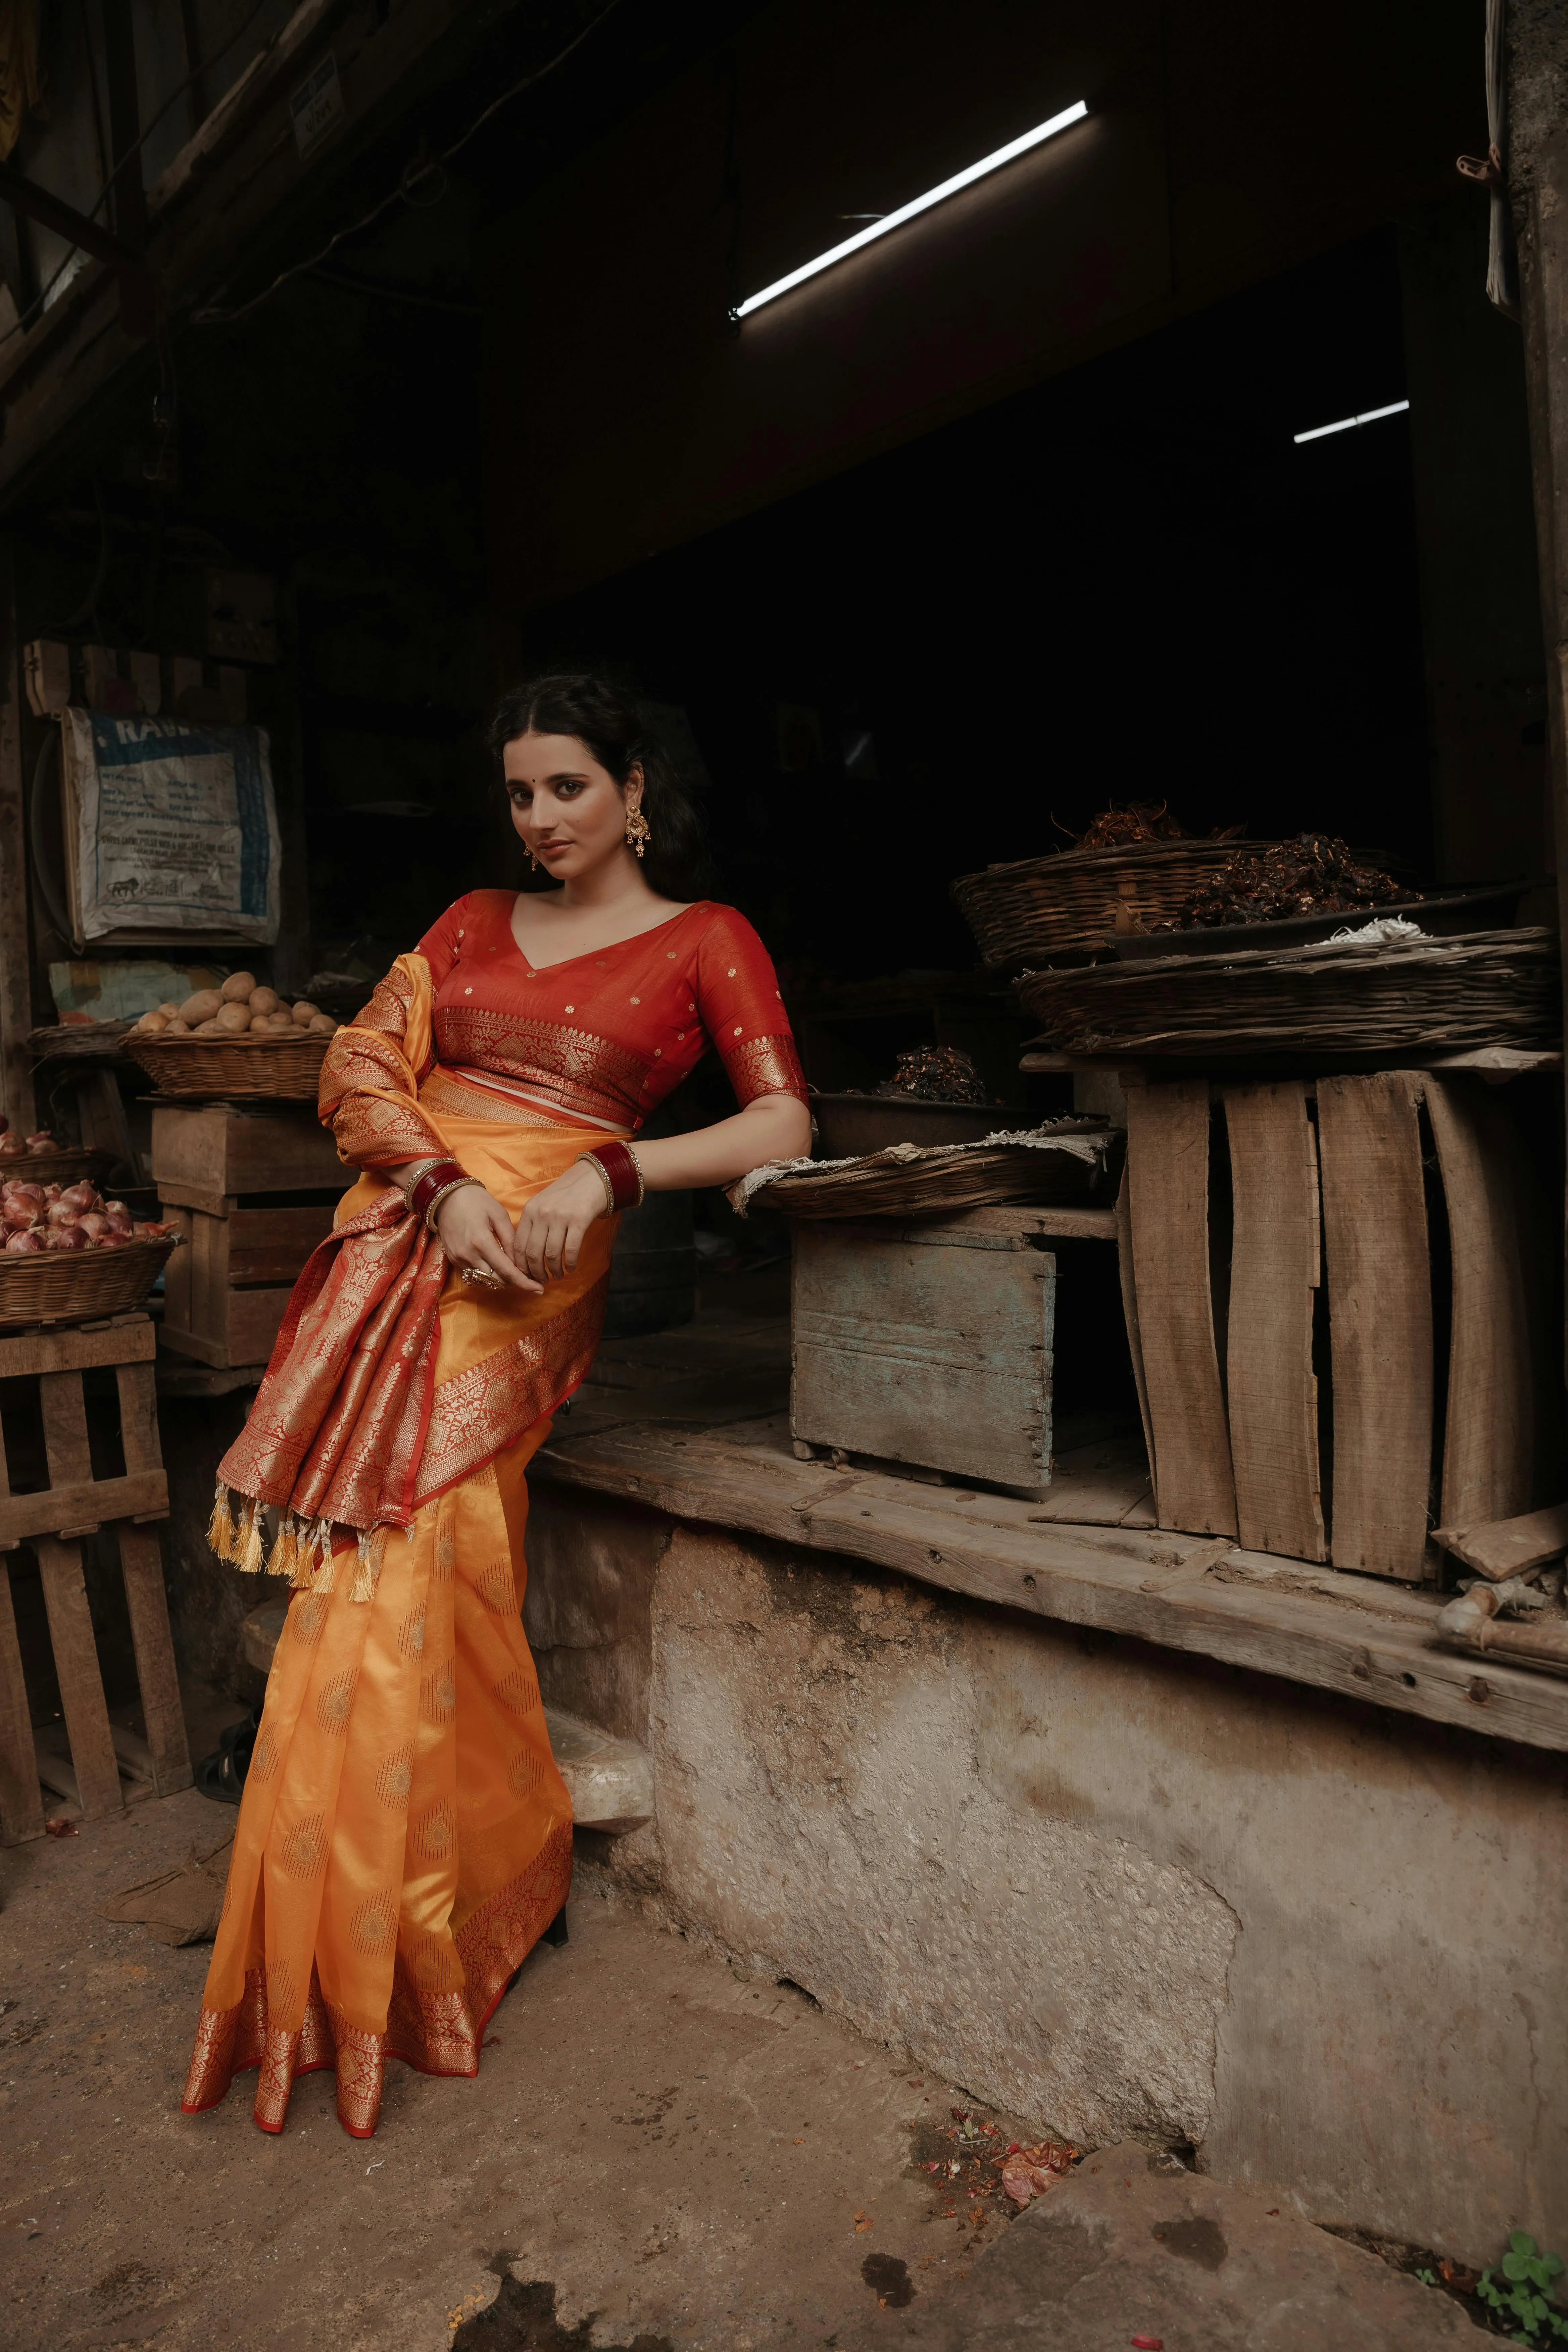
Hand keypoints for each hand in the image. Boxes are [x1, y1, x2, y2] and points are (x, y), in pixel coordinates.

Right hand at [435, 1183, 541, 1294]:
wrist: (447, 1197)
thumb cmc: (476, 1201)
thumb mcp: (499, 1215)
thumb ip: (511, 1240)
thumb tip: (521, 1262)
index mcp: (481, 1242)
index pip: (507, 1271)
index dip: (524, 1283)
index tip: (539, 1289)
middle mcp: (468, 1255)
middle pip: (496, 1281)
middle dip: (514, 1282)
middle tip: (529, 1276)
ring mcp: (458, 1259)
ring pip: (485, 1281)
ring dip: (501, 1279)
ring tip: (515, 1270)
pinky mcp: (453, 1260)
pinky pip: (474, 1275)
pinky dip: (488, 1274)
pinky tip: (497, 1265)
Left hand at [511, 1160, 610, 1285]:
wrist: (592, 1178)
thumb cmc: (567, 1195)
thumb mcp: (543, 1204)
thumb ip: (533, 1225)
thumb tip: (526, 1256)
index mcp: (529, 1211)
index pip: (518, 1245)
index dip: (521, 1265)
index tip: (527, 1275)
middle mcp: (542, 1213)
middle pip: (533, 1253)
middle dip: (537, 1272)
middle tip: (542, 1281)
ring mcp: (560, 1216)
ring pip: (551, 1254)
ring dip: (555, 1270)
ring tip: (558, 1276)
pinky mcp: (579, 1220)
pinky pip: (571, 1249)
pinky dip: (570, 1263)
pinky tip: (572, 1268)